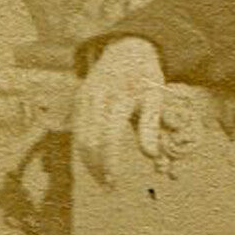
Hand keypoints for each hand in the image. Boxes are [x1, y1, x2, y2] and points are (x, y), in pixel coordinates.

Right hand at [74, 38, 166, 187]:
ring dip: (89, 163)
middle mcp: (97, 97)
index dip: (110, 162)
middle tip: (109, 187)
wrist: (127, 47)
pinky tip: (96, 164)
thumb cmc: (146, 76)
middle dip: (97, 168)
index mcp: (119, 96)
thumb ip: (151, 126)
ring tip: (102, 180)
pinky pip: (78, 130)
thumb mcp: (156, 96)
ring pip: (79, 138)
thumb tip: (150, 156)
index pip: (109, 137)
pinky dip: (84, 150)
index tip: (115, 181)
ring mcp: (84, 97)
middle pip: (89, 141)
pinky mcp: (78, 100)